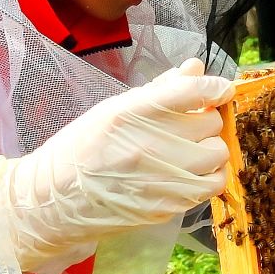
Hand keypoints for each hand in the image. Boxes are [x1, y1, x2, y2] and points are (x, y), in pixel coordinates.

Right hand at [0, 59, 232, 273]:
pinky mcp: (169, 205)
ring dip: (211, 147)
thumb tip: (196, 67)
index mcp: (129, 113)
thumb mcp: (112, 110)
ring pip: (218, 153)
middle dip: (205, 120)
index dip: (214, 87)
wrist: (53, 202)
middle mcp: (149, 144)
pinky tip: (194, 172)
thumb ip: (159, 90)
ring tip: (193, 149)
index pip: (191, 91)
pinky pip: (212, 184)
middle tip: (190, 125)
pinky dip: (211, 175)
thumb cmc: (81, 149)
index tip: (221, 89)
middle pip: (210, 122)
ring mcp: (160, 178)